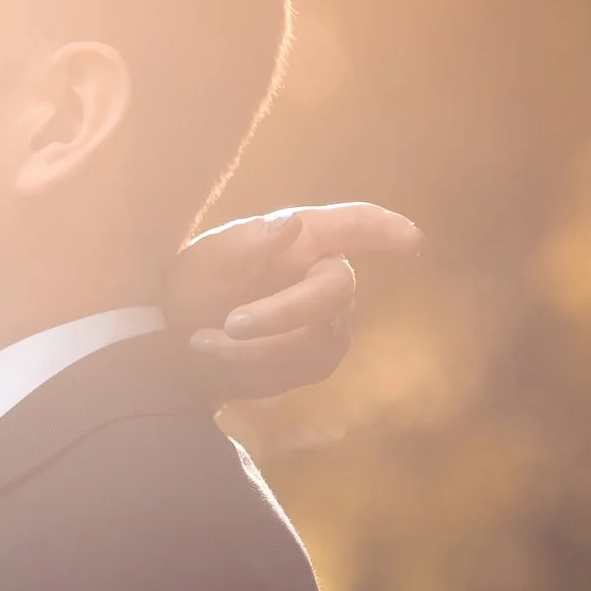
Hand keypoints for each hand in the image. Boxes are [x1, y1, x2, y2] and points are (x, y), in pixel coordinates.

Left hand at [167, 202, 424, 401]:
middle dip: (280, 314)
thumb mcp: (208, 258)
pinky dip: (258, 368)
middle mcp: (327, 274)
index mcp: (306, 237)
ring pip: (315, 338)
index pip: (356, 225)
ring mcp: (331, 318)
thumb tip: (293, 223)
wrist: (177, 342)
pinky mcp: (320, 358)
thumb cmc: (195, 285)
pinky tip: (226, 360)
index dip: (386, 230)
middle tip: (227, 326)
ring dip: (254, 348)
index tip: (413, 242)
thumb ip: (249, 241)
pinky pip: (306, 368)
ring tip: (202, 342)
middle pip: (334, 291)